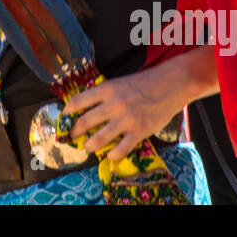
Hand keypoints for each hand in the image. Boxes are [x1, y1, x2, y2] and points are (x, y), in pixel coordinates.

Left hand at [63, 64, 189, 160]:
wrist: (172, 83)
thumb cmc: (146, 82)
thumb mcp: (120, 82)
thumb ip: (105, 94)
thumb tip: (89, 107)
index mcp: (107, 89)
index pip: (78, 101)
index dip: (67, 112)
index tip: (64, 118)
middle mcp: (114, 104)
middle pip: (85, 122)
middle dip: (75, 132)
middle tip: (73, 137)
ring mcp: (127, 119)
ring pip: (100, 138)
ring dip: (90, 145)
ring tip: (87, 147)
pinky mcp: (140, 131)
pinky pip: (121, 148)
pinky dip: (112, 154)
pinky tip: (110, 155)